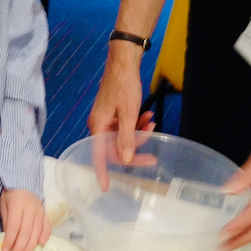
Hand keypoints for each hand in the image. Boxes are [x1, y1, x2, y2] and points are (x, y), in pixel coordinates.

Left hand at [0, 189, 49, 250]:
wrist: (23, 180)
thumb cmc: (10, 194)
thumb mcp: (4, 205)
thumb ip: (7, 221)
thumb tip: (8, 238)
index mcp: (17, 206)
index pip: (14, 227)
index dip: (9, 240)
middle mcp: (30, 209)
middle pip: (26, 232)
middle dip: (20, 247)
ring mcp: (39, 211)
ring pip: (36, 231)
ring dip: (30, 246)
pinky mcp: (45, 212)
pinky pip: (46, 225)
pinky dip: (45, 235)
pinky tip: (41, 244)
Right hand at [88, 43, 153, 162]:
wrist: (123, 63)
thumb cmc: (123, 85)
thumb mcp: (128, 113)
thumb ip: (126, 137)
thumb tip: (126, 159)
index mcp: (98, 127)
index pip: (99, 156)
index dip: (103, 172)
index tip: (106, 187)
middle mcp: (99, 125)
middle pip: (115, 148)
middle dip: (135, 149)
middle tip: (153, 155)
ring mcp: (106, 120)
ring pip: (122, 137)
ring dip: (138, 134)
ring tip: (151, 123)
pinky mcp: (113, 114)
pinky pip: (124, 127)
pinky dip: (136, 125)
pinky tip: (147, 117)